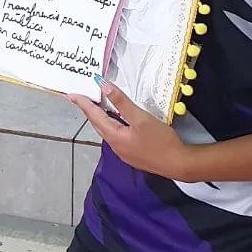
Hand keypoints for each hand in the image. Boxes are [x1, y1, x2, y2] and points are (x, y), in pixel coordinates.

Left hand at [71, 79, 195, 180]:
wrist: (179, 164)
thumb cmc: (160, 141)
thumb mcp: (141, 118)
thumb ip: (122, 102)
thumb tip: (104, 86)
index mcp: (114, 136)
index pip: (94, 116)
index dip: (83, 104)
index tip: (71, 95)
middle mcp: (115, 146)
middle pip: (98, 125)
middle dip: (89, 111)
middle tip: (81, 99)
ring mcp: (124, 153)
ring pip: (107, 132)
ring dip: (100, 119)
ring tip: (96, 107)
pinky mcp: (133, 156)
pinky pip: (117, 137)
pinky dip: (112, 126)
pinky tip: (117, 123)